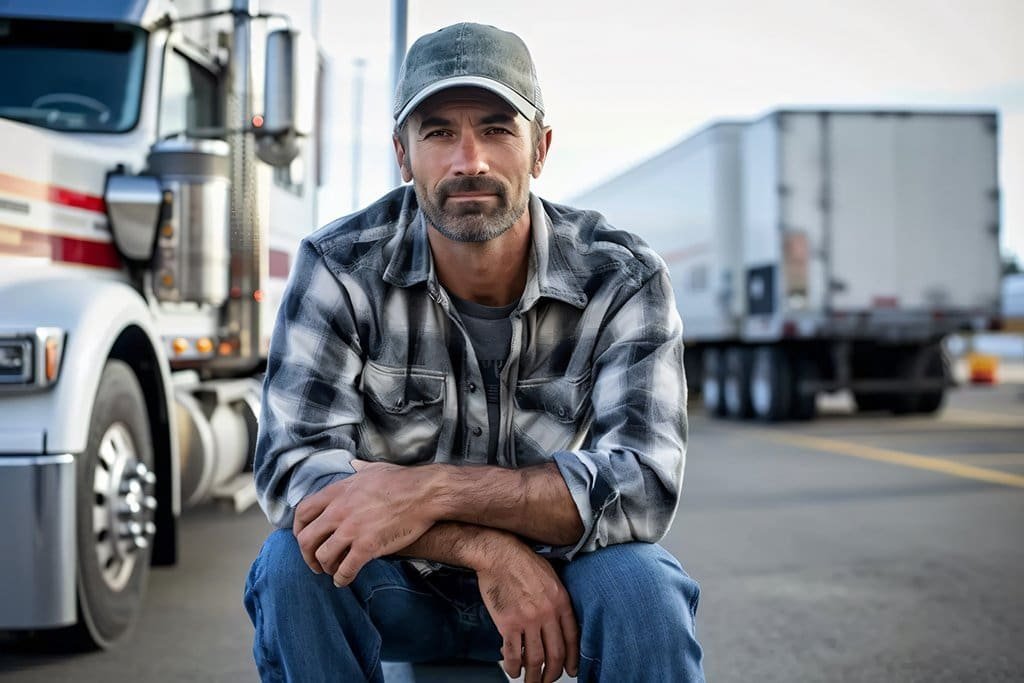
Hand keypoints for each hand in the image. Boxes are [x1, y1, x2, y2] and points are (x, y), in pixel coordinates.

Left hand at [293, 460, 434, 585]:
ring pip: (322, 557)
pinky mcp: (367, 546)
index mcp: (337, 492)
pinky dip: (341, 579)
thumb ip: (358, 469)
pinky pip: (345, 569)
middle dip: (307, 555)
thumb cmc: (402, 480)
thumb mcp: (373, 468)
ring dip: (325, 567)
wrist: (425, 493)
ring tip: (333, 571)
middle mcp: (339, 511)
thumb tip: (354, 465)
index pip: (302, 512)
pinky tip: (344, 580)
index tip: (303, 538)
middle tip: (315, 563)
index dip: (298, 529)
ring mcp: (352, 529)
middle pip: (306, 539)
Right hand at [475, 536, 579, 682]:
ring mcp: (528, 620)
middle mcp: (547, 613)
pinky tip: (513, 670)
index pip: (572, 638)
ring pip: (534, 659)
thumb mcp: (551, 577)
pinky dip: (513, 667)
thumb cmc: (523, 561)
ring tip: (530, 681)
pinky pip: (513, 654)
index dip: (572, 659)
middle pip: (555, 654)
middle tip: (547, 681)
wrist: (499, 554)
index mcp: (561, 601)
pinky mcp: (508, 623)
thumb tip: (558, 624)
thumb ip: (557, 601)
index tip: (570, 670)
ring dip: (533, 676)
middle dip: (552, 673)